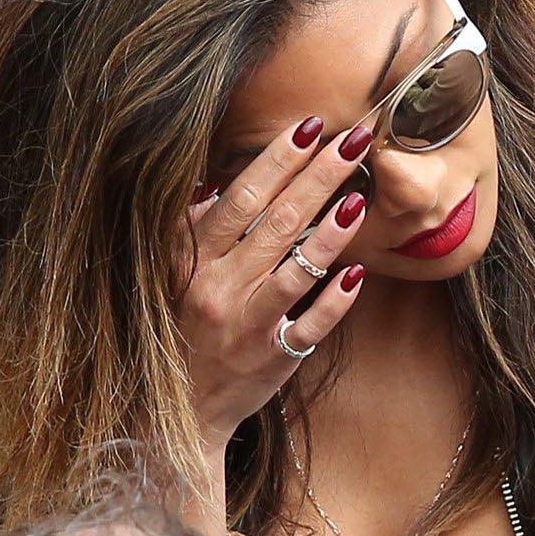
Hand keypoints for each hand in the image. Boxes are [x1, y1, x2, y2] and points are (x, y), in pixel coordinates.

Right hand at [176, 117, 374, 451]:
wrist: (176, 409)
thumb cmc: (180, 329)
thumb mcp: (173, 276)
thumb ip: (192, 230)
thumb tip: (215, 180)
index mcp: (193, 260)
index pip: (241, 199)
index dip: (277, 160)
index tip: (309, 126)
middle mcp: (220, 288)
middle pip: (277, 222)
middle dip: (319, 176)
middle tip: (356, 138)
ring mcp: (249, 324)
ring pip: (296, 270)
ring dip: (332, 231)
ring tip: (361, 195)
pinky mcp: (273, 358)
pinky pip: (311, 325)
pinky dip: (334, 300)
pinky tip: (358, 273)